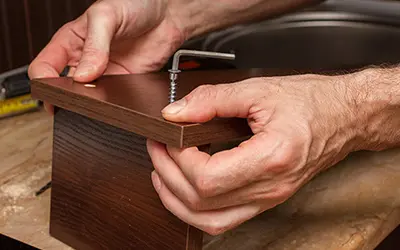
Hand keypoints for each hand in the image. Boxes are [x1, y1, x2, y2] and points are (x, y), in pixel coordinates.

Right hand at [28, 0, 186, 112]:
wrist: (166, 15)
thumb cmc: (135, 4)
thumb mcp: (107, 16)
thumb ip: (94, 45)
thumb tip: (84, 74)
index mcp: (71, 41)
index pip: (44, 66)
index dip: (42, 80)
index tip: (51, 89)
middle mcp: (84, 60)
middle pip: (63, 87)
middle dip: (64, 96)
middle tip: (72, 102)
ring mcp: (104, 74)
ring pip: (86, 97)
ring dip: (88, 103)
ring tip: (94, 103)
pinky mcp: (123, 83)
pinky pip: (111, 99)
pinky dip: (110, 105)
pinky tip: (113, 103)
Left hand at [146, 73, 363, 234]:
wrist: (343, 117)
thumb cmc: (310, 102)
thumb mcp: (258, 90)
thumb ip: (211, 100)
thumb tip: (175, 113)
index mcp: (271, 158)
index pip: (207, 178)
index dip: (178, 159)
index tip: (168, 137)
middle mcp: (270, 187)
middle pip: (201, 203)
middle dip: (168, 175)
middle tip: (158, 149)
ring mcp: (269, 198)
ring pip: (209, 222)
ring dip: (176, 201)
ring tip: (162, 172)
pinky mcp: (267, 199)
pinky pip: (224, 221)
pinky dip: (196, 210)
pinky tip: (184, 190)